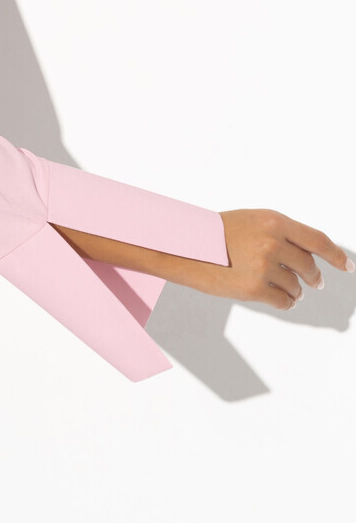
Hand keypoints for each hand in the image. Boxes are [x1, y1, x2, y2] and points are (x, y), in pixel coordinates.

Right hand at [191, 209, 352, 308]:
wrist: (182, 247)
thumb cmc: (215, 234)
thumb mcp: (251, 221)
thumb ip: (281, 233)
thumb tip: (311, 258)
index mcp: (274, 221)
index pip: (318, 240)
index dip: (336, 255)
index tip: (346, 266)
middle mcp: (272, 242)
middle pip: (309, 266)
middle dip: (312, 277)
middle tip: (312, 282)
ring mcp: (264, 266)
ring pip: (297, 286)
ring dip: (294, 290)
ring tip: (278, 286)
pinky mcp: (254, 288)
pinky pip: (284, 301)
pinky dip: (284, 301)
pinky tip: (274, 296)